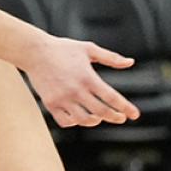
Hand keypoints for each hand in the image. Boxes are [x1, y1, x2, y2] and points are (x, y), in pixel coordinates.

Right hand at [17, 32, 140, 127]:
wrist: (35, 51)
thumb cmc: (64, 48)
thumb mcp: (89, 49)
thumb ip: (111, 57)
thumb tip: (130, 62)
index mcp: (87, 77)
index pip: (111, 97)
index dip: (125, 107)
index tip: (135, 115)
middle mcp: (76, 90)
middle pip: (101, 112)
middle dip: (115, 117)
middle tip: (121, 118)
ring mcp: (62, 99)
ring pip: (83, 120)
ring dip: (95, 121)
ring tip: (99, 117)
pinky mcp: (50, 104)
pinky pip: (65, 121)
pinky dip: (75, 122)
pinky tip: (80, 117)